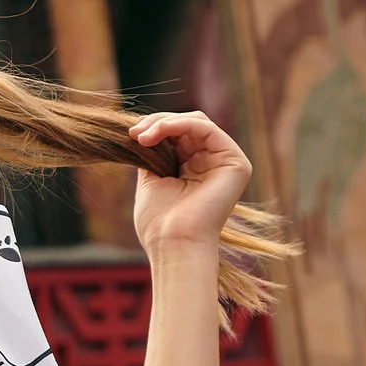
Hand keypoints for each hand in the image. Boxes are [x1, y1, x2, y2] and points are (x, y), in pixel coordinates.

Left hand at [127, 111, 252, 251]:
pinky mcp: (236, 163)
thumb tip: (143, 130)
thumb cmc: (160, 222)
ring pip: (197, 121)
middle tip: (134, 134)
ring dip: (165, 123)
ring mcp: (227, 162)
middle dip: (158, 122)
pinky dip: (179, 125)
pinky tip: (158, 133)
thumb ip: (155, 153)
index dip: (155, 127)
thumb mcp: (152, 179)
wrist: (173, 244)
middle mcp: (215, 164)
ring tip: (142, 136)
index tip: (130, 136)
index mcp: (197, 169)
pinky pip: (206, 128)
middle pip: (189, 123)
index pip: (180, 133)